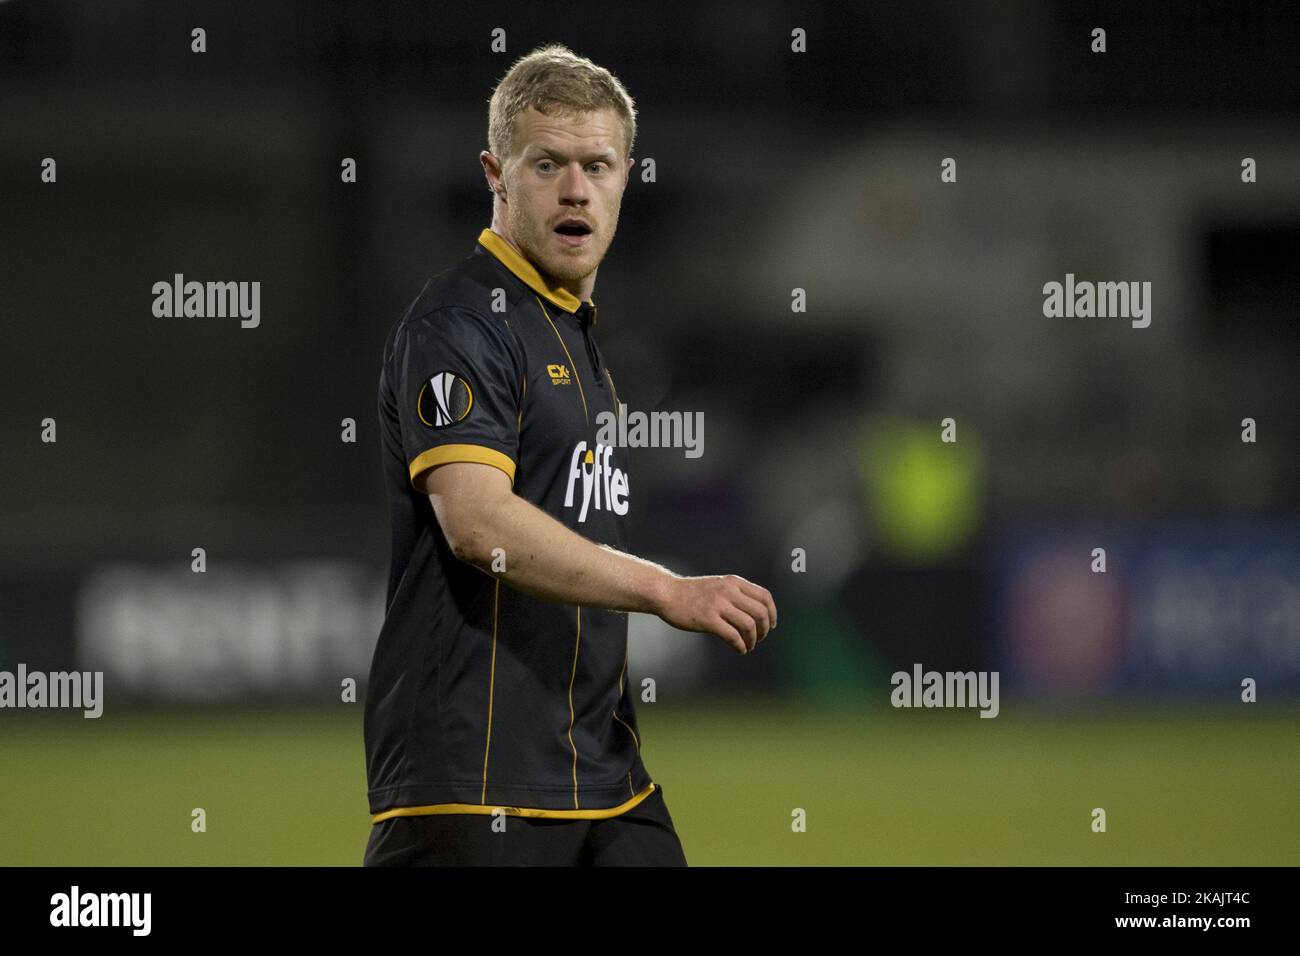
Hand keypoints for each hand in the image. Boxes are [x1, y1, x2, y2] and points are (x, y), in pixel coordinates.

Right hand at [655, 574, 777, 654]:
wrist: (667, 594)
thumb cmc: (692, 593)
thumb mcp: (718, 586)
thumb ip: (736, 594)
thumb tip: (756, 613)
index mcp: (734, 582)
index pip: (765, 596)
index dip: (772, 613)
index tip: (771, 625)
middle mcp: (729, 591)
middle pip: (760, 612)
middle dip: (764, 629)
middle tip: (760, 638)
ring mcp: (718, 605)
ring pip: (749, 625)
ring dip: (753, 639)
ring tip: (748, 646)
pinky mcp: (708, 619)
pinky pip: (732, 636)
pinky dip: (740, 646)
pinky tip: (740, 650)